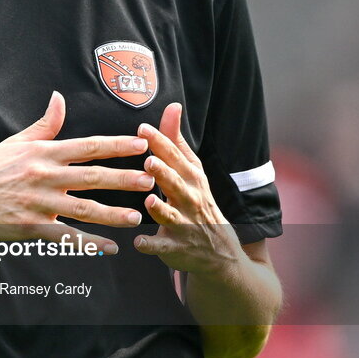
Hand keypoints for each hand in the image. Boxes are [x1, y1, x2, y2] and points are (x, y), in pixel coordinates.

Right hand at [0, 91, 151, 253]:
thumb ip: (44, 124)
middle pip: (92, 177)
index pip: (87, 146)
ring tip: (138, 216)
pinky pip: (67, 237)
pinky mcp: (32, 227)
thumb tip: (59, 98)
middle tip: (151, 180)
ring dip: (113, 213)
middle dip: (124, 178)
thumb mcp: (16, 141)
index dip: (116, 145)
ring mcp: (39, 203)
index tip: (141, 145)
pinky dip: (90, 244)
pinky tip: (111, 247)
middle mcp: (45, 176)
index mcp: (44, 153)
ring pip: (84, 209)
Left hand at [133, 103, 241, 274]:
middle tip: (148, 161)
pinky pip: (163, 247)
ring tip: (149, 200)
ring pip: (171, 215)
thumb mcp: (191, 170)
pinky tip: (138, 242)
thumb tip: (172, 105)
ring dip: (160, 208)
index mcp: (191, 177)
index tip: (142, 128)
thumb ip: (176, 140)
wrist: (220, 252)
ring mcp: (185, 224)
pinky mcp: (177, 248)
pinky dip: (152, 245)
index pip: (175, 157)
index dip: (160, 143)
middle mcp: (190, 198)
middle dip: (163, 172)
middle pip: (176, 183)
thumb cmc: (197, 200)